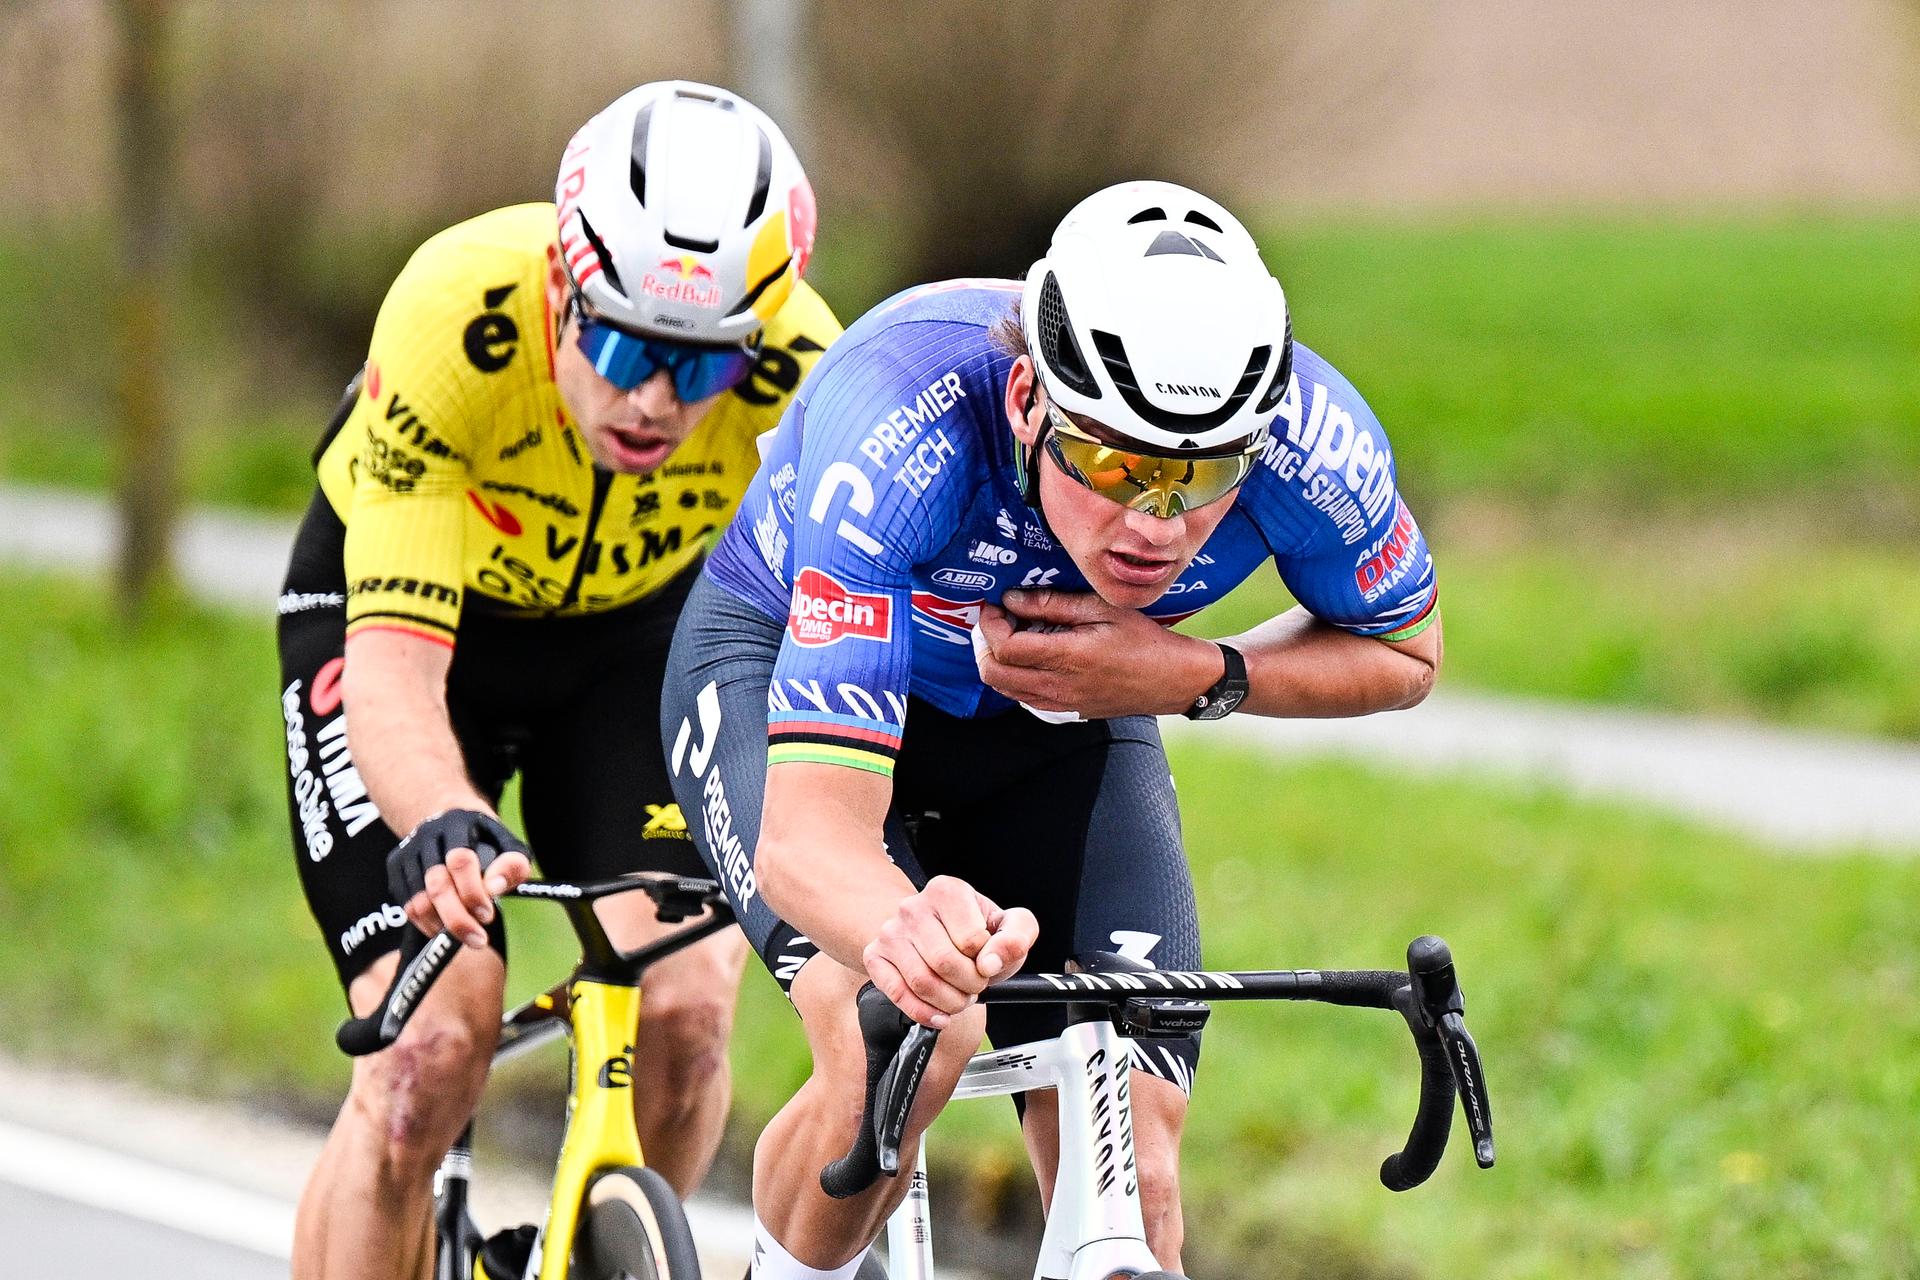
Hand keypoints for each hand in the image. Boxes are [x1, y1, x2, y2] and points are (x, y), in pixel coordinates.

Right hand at [387, 809, 531, 948]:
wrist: (450, 818)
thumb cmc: (487, 840)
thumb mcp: (509, 846)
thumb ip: (512, 865)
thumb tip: (495, 888)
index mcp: (458, 824)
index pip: (460, 860)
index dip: (473, 892)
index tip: (488, 916)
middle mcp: (428, 835)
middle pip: (436, 884)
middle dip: (458, 918)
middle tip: (478, 940)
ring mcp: (408, 850)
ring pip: (418, 899)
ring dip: (442, 925)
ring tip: (464, 935)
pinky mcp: (396, 866)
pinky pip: (407, 905)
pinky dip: (426, 924)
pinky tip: (445, 928)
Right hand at [863, 875, 1038, 1027]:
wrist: (938, 933)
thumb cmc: (975, 931)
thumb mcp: (1009, 927)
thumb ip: (1017, 936)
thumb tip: (991, 962)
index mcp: (947, 890)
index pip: (972, 939)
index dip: (986, 961)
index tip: (986, 962)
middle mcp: (912, 907)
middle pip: (944, 963)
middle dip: (969, 986)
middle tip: (975, 985)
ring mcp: (890, 932)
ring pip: (922, 982)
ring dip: (949, 1002)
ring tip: (959, 996)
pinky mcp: (875, 956)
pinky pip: (898, 994)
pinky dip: (924, 1013)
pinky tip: (939, 1014)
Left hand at [974, 588, 1222, 718]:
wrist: (1172, 680)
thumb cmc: (1144, 639)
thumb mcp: (1102, 608)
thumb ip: (1053, 603)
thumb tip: (1012, 599)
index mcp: (1069, 657)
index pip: (1006, 648)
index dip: (990, 625)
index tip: (995, 605)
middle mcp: (1059, 686)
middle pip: (995, 675)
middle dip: (984, 645)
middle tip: (994, 621)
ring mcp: (1062, 704)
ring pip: (1006, 690)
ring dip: (997, 662)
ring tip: (1011, 635)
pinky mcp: (1067, 712)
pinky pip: (1025, 699)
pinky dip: (1015, 678)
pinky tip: (1031, 656)